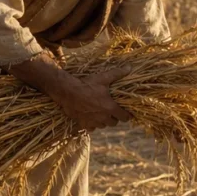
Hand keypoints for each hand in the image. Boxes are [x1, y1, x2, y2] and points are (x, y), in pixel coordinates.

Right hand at [10, 56, 132, 132]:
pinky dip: (93, 124)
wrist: (67, 91)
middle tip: (112, 111)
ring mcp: (93, 122)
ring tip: (101, 114)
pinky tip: (90, 117)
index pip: (124, 117)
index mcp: (110, 107)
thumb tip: (129, 67)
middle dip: (115, 117)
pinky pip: (92, 128)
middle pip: (114, 123)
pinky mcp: (83, 124)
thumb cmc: (86, 84)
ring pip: (103, 125)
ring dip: (104, 121)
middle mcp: (103, 117)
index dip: (127, 115)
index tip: (127, 113)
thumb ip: (117, 73)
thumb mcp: (103, 78)